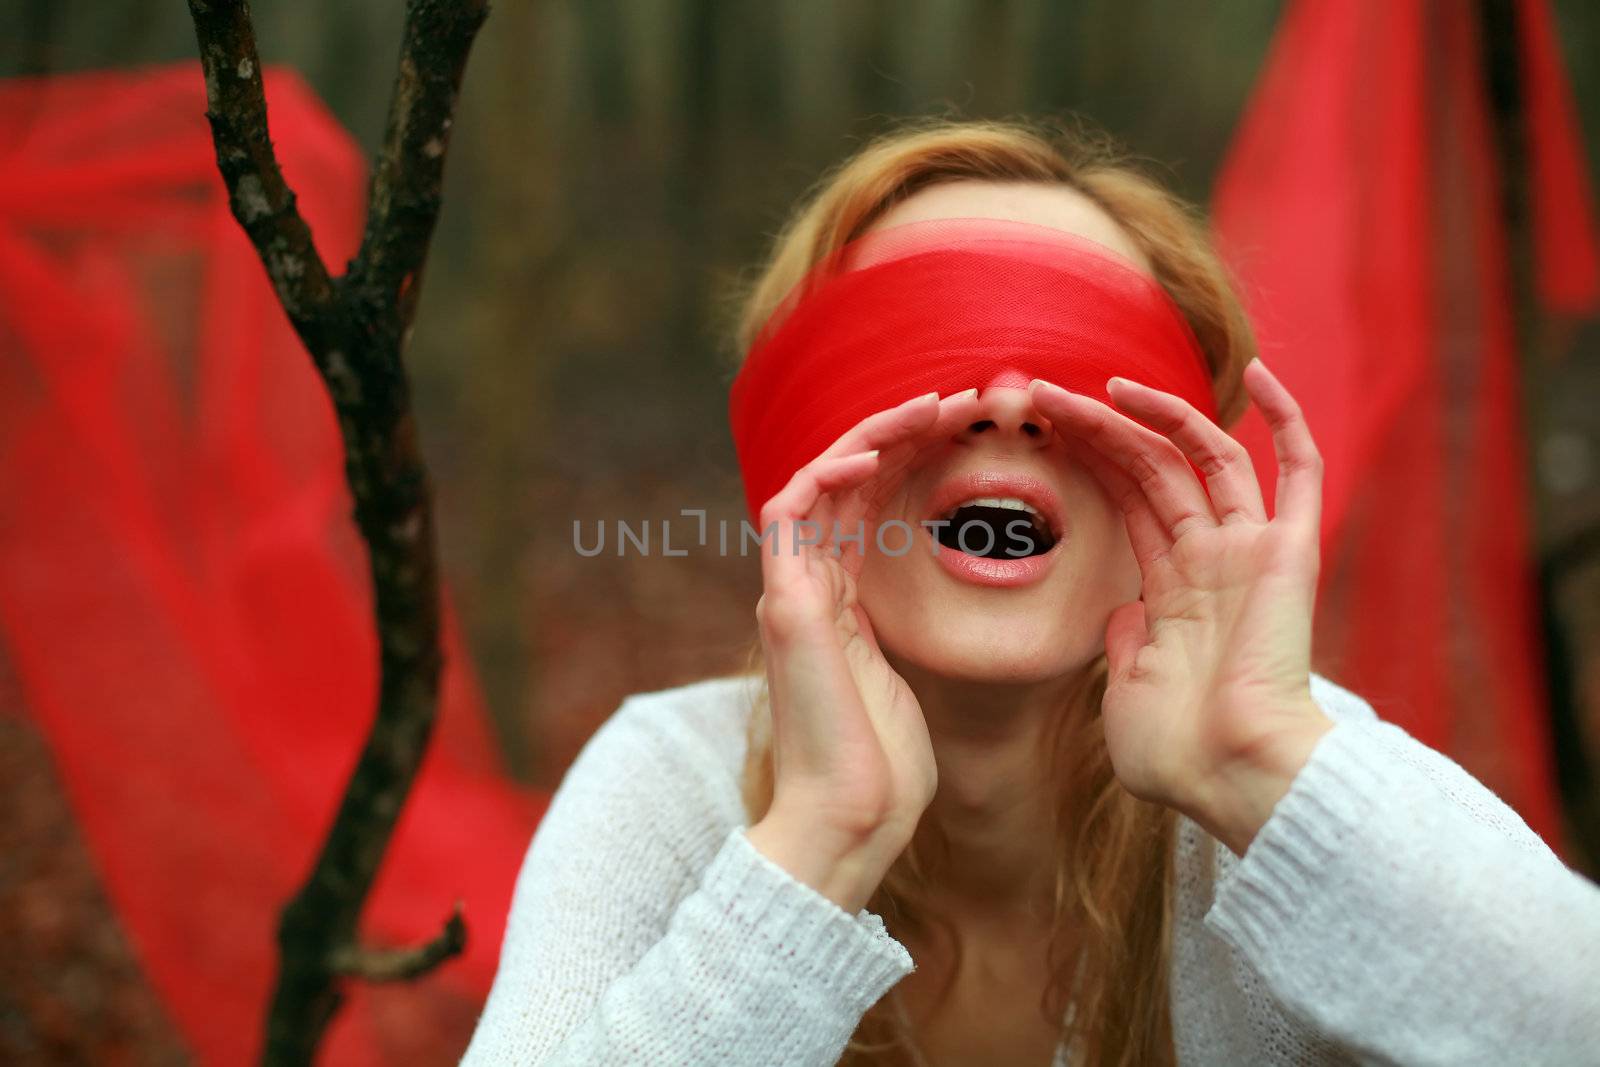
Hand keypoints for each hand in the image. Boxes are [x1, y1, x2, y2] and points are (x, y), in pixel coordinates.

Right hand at [748, 388, 981, 908]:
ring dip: (873, 436)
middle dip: (902, 433)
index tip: (970, 429)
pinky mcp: (788, 607)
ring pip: (819, 480)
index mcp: (840, 601)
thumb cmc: (886, 768)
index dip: (914, 457)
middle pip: (847, 480)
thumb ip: (907, 634)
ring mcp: (792, 594)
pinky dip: (828, 475)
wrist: (850, 822)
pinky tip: (875, 455)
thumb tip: (953, 611)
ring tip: (932, 407)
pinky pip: (791, 515)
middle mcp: (810, 587)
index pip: (869, 503)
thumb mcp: (911, 680)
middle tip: (963, 399)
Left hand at [1028, 359, 1333, 854]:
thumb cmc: (1177, 753)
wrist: (1230, 777)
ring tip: (1100, 385)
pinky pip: (1301, 472)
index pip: (1129, 502)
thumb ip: (1123, 644)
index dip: (1088, 460)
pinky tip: (1261, 372)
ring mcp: (1251, 553)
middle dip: (1098, 430)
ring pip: (1206, 456)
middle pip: (1153, 470)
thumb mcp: (1126, 691)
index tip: (1040, 426)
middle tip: (1043, 394)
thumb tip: (1121, 611)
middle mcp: (1213, 563)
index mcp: (1172, 593)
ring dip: (1157, 414)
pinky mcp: (1291, 552)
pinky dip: (1287, 419)